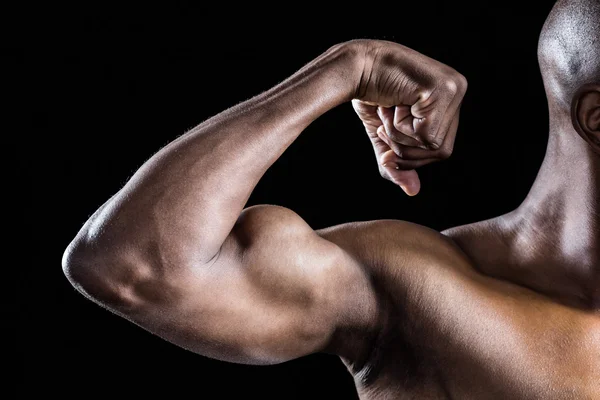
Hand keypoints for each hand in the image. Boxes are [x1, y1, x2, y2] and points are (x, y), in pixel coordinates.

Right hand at [349, 40, 466, 194]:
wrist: (352, 67)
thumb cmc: (369, 94)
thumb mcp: (384, 137)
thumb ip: (398, 164)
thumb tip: (413, 192)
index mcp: (448, 100)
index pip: (440, 149)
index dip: (409, 153)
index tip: (384, 132)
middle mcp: (457, 90)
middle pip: (441, 151)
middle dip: (405, 147)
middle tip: (385, 122)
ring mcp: (453, 88)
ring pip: (433, 145)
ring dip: (400, 135)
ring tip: (389, 109)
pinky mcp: (443, 89)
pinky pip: (426, 134)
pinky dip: (401, 126)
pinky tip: (393, 103)